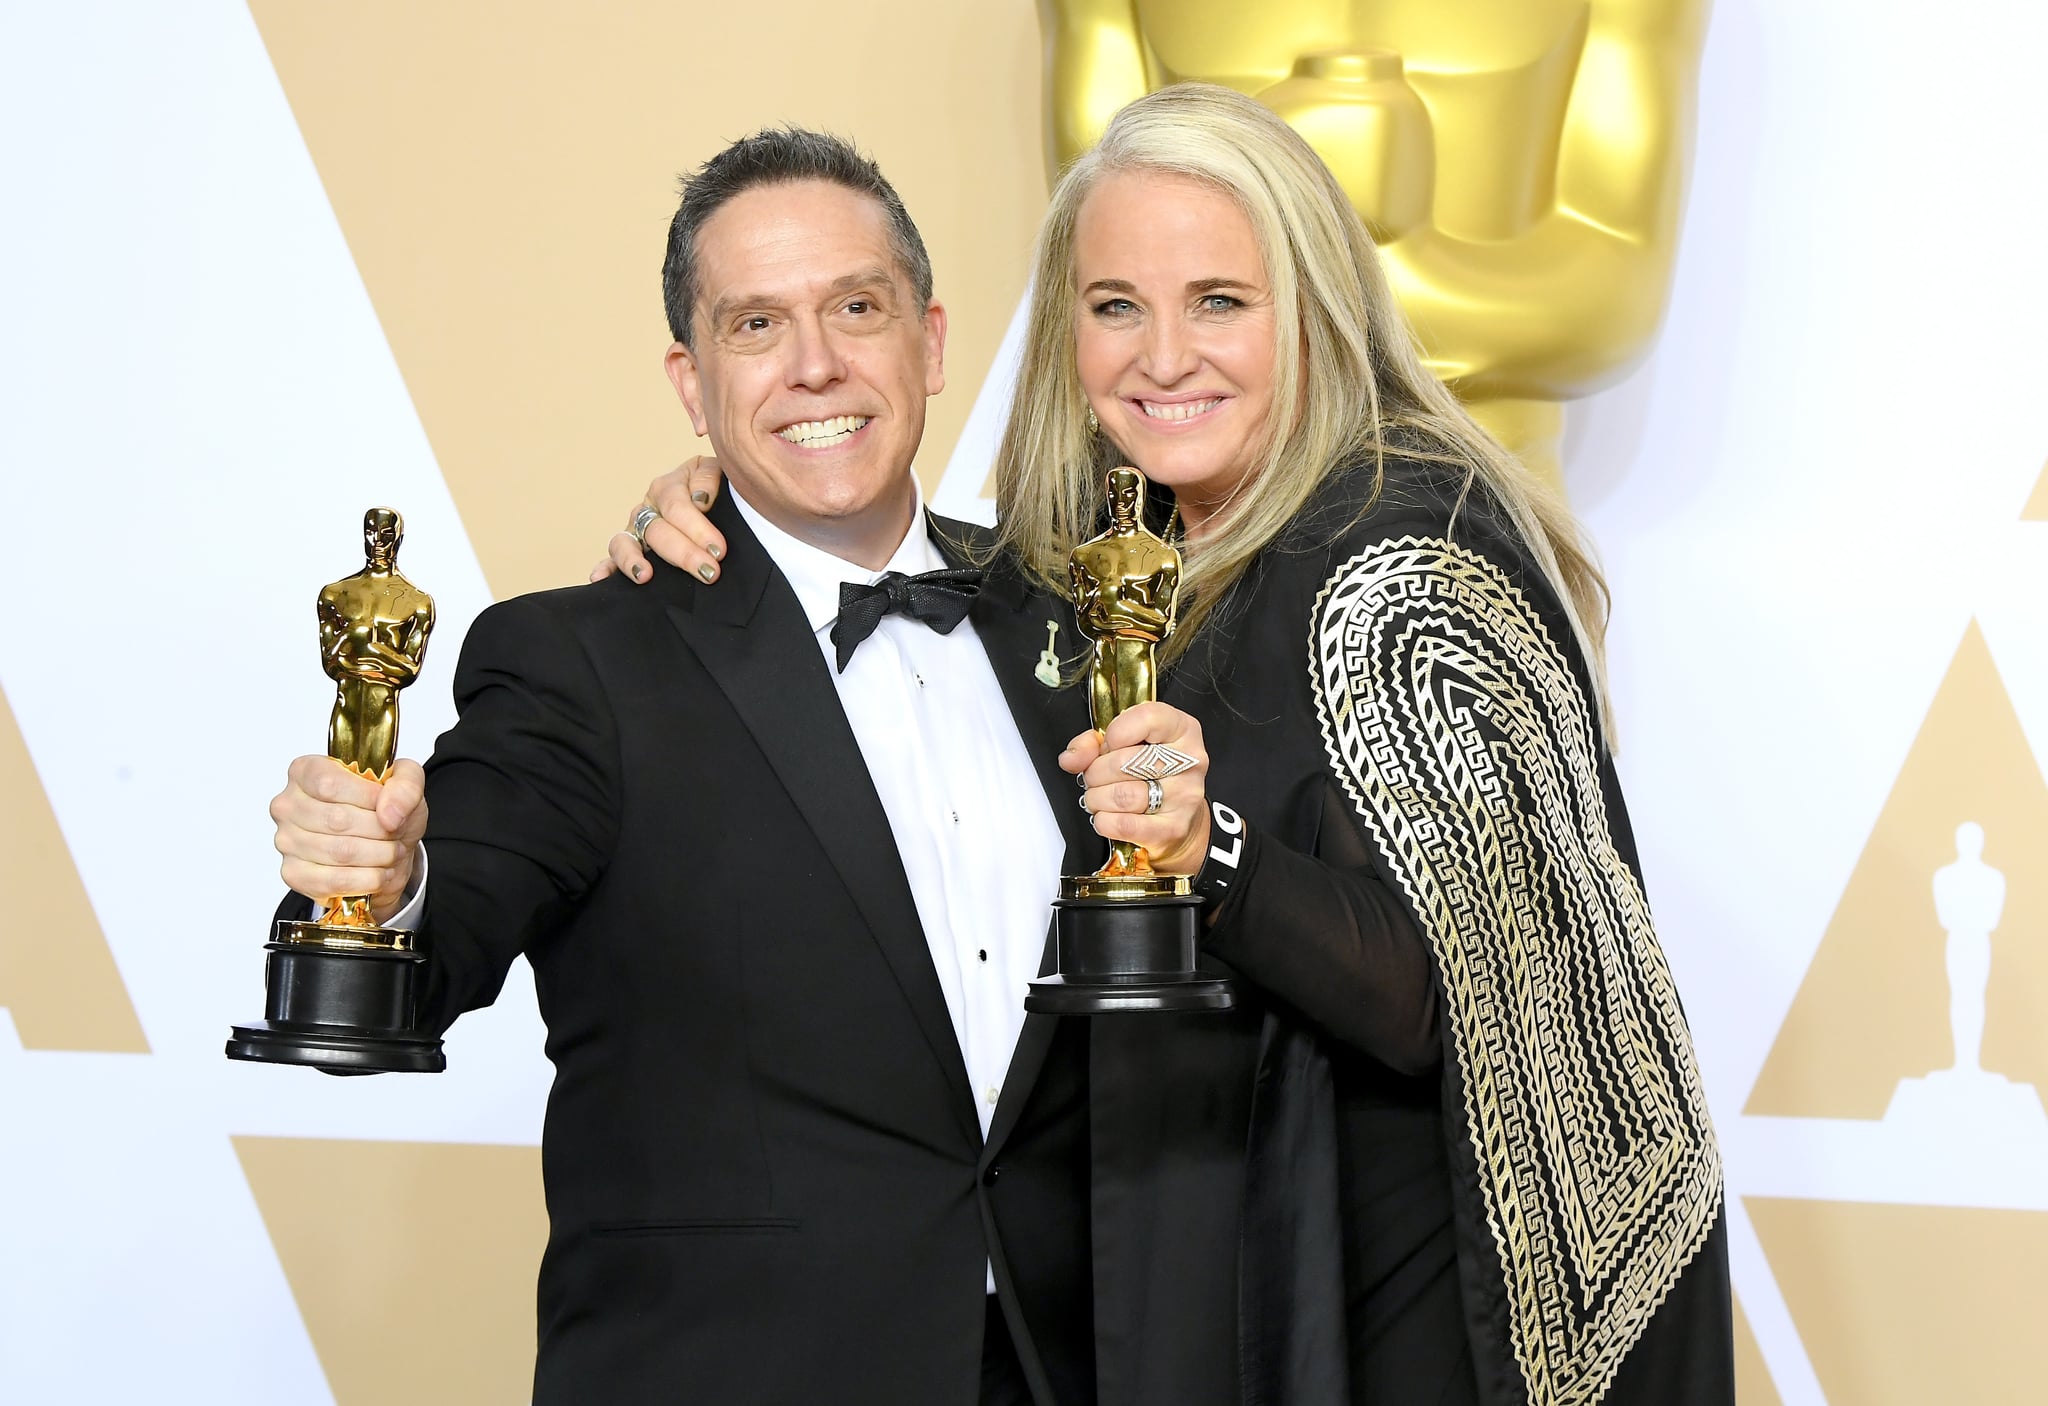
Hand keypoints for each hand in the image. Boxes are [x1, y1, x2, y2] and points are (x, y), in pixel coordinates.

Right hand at [269, 756, 427, 923]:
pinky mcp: (294, 874)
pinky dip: (368, 879)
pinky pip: (335, 881)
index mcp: (305, 771)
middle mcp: (287, 804)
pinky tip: (380, 872)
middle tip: (396, 833)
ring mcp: (286, 841)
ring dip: (380, 855)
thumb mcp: (406, 782)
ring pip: (340, 852)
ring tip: (392, 851)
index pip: (329, 784)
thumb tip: (389, 813)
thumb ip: (406, 785)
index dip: (367, 798)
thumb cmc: (385, 809)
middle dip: (380, 830)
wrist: (384, 847)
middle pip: (337, 820)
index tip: (388, 806)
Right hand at [592, 456, 728, 584]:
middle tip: (709, 571)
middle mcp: (648, 508)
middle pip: (657, 530)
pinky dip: (604, 568)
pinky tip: (599, 579)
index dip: (698, 529)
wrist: (721, 503)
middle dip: (684, 553)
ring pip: (624, 542)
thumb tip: (700, 500)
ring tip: (645, 575)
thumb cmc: (720, 491)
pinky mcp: (628, 551)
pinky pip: (611, 560)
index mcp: (669, 487)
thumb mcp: (719, 474)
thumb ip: (709, 478)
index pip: (677, 507)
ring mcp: (635, 530)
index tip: (718, 550)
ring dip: (633, 560)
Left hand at [1058, 702, 1210, 875]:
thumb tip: (1072, 757)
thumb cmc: (1150, 775)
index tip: (1107, 744)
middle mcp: (1188, 761)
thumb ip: (1093, 743)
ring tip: (1099, 797)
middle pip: (1126, 761)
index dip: (1116, 732)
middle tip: (1095, 777)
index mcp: (1181, 729)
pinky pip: (1125, 824)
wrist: (1177, 818)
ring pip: (1122, 795)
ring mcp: (1184, 796)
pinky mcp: (1174, 828)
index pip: (1148, 718)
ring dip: (1097, 798)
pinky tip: (1106, 816)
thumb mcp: (1125, 745)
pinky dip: (1104, 821)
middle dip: (1096, 772)